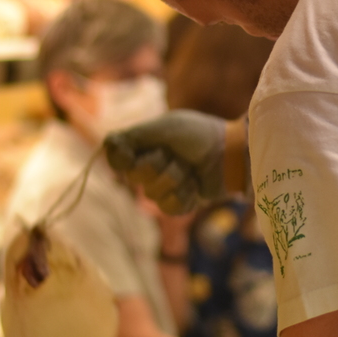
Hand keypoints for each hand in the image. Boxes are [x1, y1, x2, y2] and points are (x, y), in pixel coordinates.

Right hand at [104, 109, 225, 214]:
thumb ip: (133, 137)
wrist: (231, 152)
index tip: (130, 154)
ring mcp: (165, 186)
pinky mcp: (180, 203)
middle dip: (157, 164)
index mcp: (144, 146)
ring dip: (175, 178)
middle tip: (175, 155)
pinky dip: (184, 194)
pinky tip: (195, 185)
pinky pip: (169, 207)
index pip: (117, 158)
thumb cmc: (199, 135)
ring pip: (152, 193)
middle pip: (135, 177)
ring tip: (191, 169)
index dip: (122, 159)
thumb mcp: (164, 129)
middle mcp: (150, 166)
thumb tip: (106, 145)